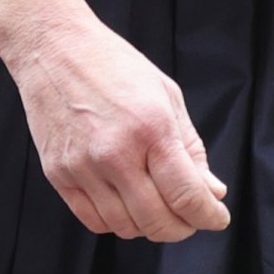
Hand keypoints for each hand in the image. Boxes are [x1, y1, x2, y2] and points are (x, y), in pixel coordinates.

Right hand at [8, 8, 230, 241]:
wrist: (56, 46)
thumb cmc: (113, 63)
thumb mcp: (165, 93)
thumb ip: (191, 146)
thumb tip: (212, 190)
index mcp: (151, 127)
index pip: (186, 195)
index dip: (209, 215)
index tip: (216, 216)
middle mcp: (116, 152)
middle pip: (157, 222)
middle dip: (183, 228)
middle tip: (190, 216)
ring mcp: (83, 166)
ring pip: (126, 227)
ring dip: (148, 226)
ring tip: (156, 204)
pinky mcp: (58, 174)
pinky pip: (94, 221)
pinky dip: (116, 222)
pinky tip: (125, 202)